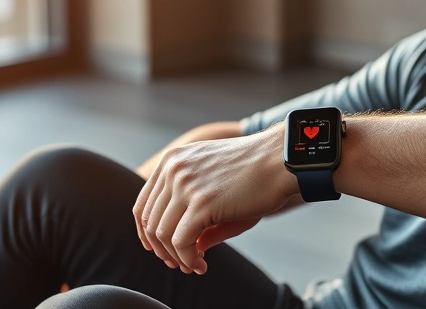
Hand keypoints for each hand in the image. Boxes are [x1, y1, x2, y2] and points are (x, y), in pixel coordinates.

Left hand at [132, 124, 296, 273]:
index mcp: (174, 160)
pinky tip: (201, 264)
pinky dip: (188, 259)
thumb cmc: (256, 173)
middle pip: (149, 221)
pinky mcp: (201, 202)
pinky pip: (181, 242)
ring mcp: (185, 184)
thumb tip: (186, 247)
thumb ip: (194, 212)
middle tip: (181, 263)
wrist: (282, 160)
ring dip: (176, 257)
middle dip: (163, 249)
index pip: (143, 203)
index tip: (162, 249)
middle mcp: (174, 168)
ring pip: (162, 234)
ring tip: (194, 265)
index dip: (147, 233)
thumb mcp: (216, 187)